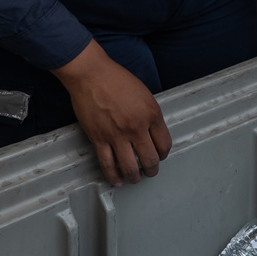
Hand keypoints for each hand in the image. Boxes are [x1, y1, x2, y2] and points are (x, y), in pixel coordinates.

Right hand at [52, 41, 170, 186]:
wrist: (91, 75)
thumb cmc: (116, 79)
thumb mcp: (144, 94)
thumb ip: (150, 115)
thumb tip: (153, 134)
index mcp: (151, 114)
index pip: (165, 144)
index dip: (164, 154)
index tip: (160, 155)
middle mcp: (137, 128)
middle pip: (150, 159)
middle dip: (152, 169)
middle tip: (150, 170)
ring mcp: (117, 135)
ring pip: (131, 167)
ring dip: (135, 177)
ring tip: (135, 178)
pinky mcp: (99, 139)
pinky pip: (108, 164)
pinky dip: (113, 176)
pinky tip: (117, 181)